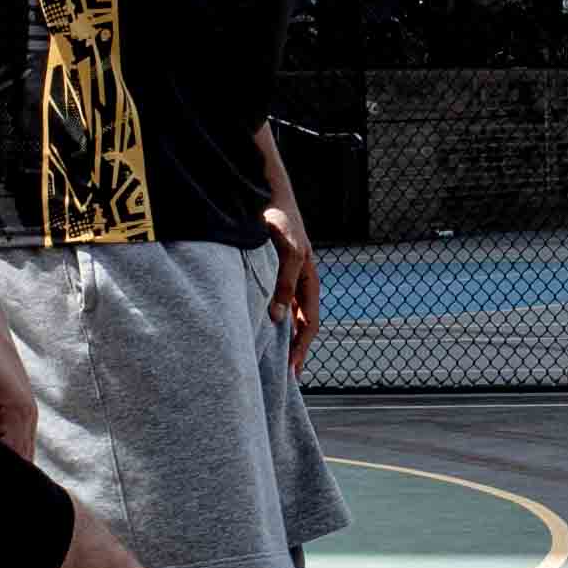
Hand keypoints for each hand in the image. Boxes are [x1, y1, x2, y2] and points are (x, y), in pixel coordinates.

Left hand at [260, 198, 322, 370]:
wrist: (264, 192)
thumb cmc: (280, 219)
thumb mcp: (288, 252)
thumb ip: (284, 284)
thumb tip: (279, 318)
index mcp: (308, 279)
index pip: (309, 322)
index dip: (301, 346)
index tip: (292, 370)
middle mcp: (297, 281)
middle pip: (299, 323)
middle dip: (294, 349)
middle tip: (286, 375)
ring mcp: (283, 277)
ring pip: (285, 315)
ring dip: (281, 336)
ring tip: (272, 359)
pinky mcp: (266, 270)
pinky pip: (270, 302)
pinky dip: (267, 320)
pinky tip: (258, 330)